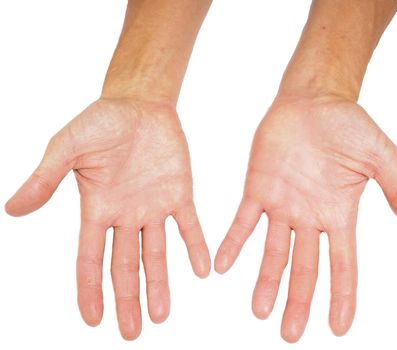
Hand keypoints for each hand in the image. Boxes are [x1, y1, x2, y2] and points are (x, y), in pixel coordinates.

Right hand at [5, 98, 210, 339]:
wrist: (140, 105)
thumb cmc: (101, 122)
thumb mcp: (68, 147)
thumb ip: (46, 179)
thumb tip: (11, 210)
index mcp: (97, 209)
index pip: (91, 258)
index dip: (90, 289)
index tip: (94, 319)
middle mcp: (126, 215)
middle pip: (125, 265)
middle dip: (127, 298)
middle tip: (132, 333)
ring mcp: (154, 206)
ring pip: (156, 253)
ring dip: (160, 283)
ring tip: (161, 315)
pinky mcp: (179, 194)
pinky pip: (188, 226)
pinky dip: (195, 246)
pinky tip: (202, 270)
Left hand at [214, 95, 396, 341]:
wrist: (312, 100)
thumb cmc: (347, 125)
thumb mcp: (380, 157)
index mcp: (339, 214)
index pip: (342, 264)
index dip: (341, 296)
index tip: (337, 328)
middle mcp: (309, 216)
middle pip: (304, 267)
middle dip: (298, 300)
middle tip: (289, 333)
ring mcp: (282, 205)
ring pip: (272, 251)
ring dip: (265, 280)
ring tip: (258, 310)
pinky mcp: (258, 188)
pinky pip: (243, 221)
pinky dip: (233, 243)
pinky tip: (222, 264)